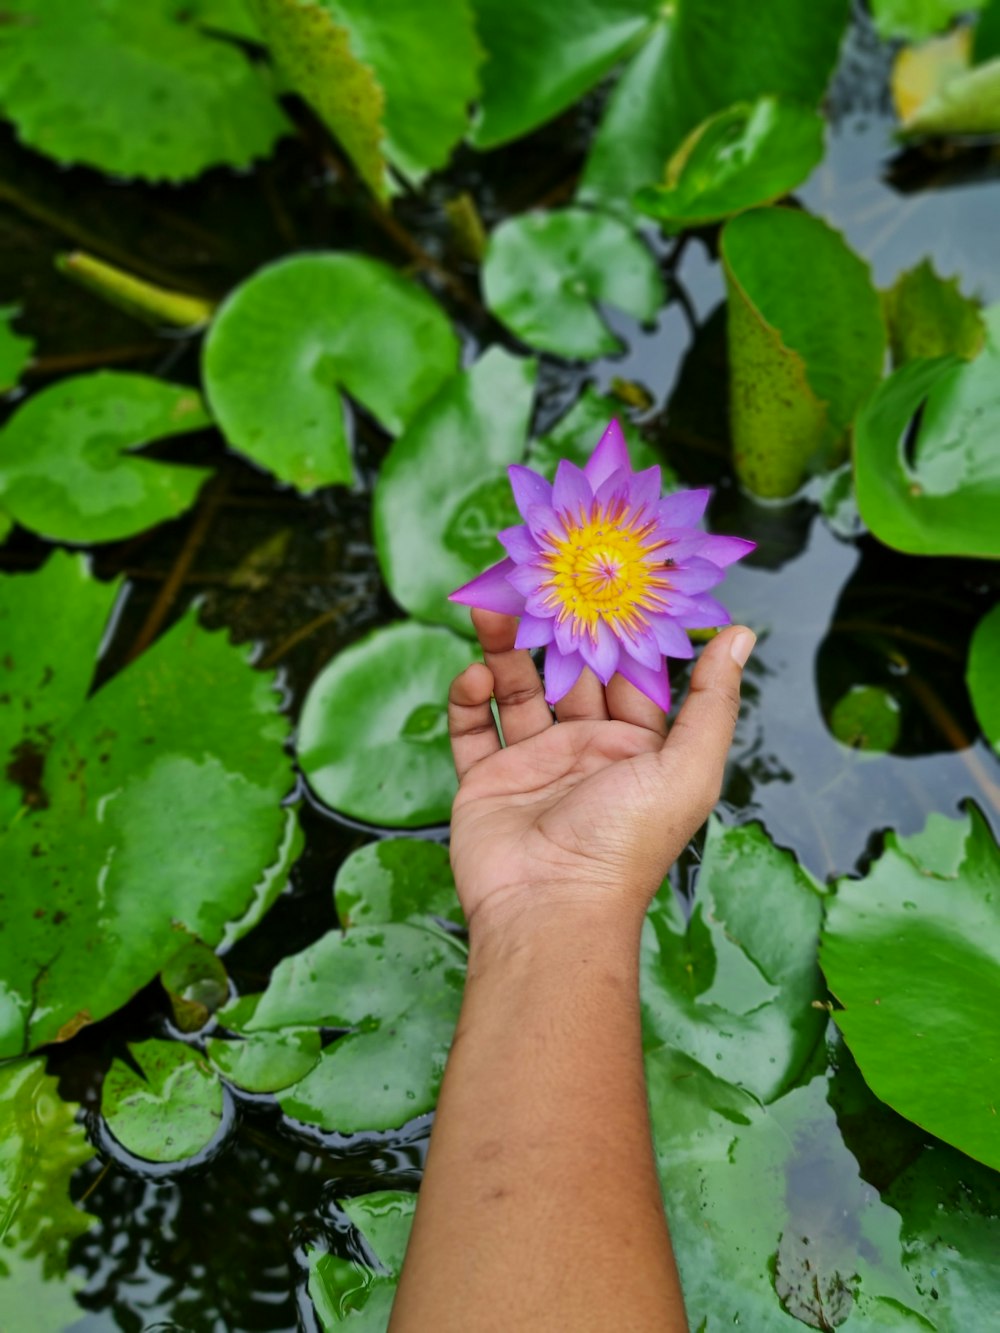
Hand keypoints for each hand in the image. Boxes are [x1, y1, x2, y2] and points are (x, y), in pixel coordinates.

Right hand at [447, 609, 754, 935]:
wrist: (549, 910)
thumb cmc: (625, 845)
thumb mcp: (687, 768)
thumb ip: (713, 700)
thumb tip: (742, 632)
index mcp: (638, 750)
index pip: (629, 675)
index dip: (618, 631)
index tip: (607, 578)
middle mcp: (586, 752)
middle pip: (568, 674)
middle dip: (555, 629)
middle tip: (539, 579)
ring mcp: (534, 765)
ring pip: (516, 690)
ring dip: (504, 648)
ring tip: (492, 605)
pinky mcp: (487, 781)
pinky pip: (472, 729)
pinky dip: (469, 698)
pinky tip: (474, 675)